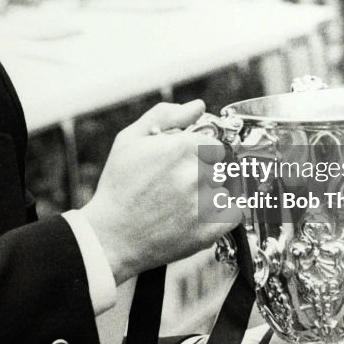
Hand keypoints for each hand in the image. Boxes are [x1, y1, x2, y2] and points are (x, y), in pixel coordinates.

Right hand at [80, 100, 238, 283]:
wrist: (110, 236)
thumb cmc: (118, 186)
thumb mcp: (130, 140)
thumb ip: (165, 116)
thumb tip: (197, 106)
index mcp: (181, 148)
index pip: (213, 143)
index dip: (198, 153)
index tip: (183, 163)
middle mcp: (196, 174)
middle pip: (218, 167)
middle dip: (202, 173)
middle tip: (176, 186)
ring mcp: (204, 204)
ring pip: (224, 190)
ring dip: (209, 195)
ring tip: (180, 205)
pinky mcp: (208, 231)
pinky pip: (233, 215)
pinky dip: (221, 216)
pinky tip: (196, 217)